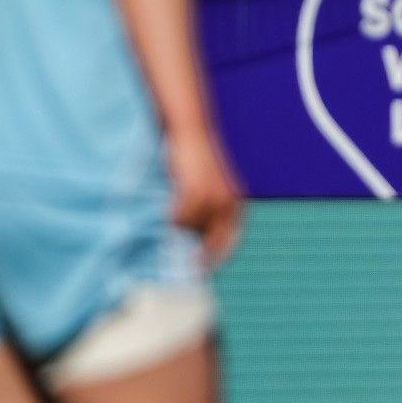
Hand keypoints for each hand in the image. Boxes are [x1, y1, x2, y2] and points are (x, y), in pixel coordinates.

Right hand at [169, 128, 243, 268]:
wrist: (191, 131)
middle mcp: (229, 203)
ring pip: (194, 230)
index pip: (229, 241)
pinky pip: (181, 217)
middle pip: (214, 242)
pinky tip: (166, 215)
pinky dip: (173, 220)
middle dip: (199, 257)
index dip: (216, 258)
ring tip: (167, 236)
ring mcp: (213, 198)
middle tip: (183, 268)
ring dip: (180, 234)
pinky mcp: (195, 191)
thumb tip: (190, 237)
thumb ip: (205, 210)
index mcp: (235, 204)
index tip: (201, 271)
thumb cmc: (193, 161)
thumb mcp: (207, 188)